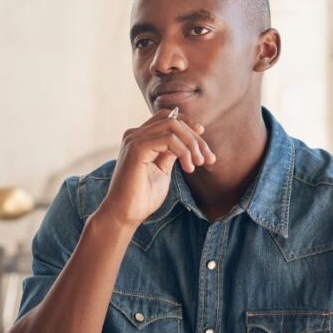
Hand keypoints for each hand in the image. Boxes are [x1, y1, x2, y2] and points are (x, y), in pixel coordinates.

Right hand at [95, 109, 214, 229]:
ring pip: (172, 125)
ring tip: (198, 163)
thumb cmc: (142, 196)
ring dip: (192, 144)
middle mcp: (135, 134)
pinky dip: (183, 151)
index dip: (189, 126)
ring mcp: (134, 139)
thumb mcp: (162, 169)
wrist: (124, 214)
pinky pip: (168, 139)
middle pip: (173, 120)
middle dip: (196, 138)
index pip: (168, 118)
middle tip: (208, 159)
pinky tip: (188, 167)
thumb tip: (186, 142)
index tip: (204, 145)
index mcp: (140, 138)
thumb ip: (171, 153)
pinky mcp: (136, 148)